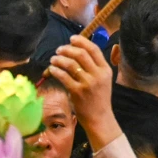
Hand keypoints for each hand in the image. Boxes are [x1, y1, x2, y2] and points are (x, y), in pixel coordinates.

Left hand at [48, 34, 120, 149]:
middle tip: (59, 50)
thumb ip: (94, 66)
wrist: (99, 118)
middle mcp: (98, 75)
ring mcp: (87, 83)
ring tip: (53, 59)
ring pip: (71, 64)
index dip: (81, 41)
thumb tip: (77, 50)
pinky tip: (52, 69)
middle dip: (67, 49)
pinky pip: (63, 76)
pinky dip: (56, 70)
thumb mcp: (103, 80)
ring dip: (59, 59)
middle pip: (81, 54)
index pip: (94, 49)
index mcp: (105, 69)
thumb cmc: (99, 98)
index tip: (71, 39)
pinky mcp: (77, 92)